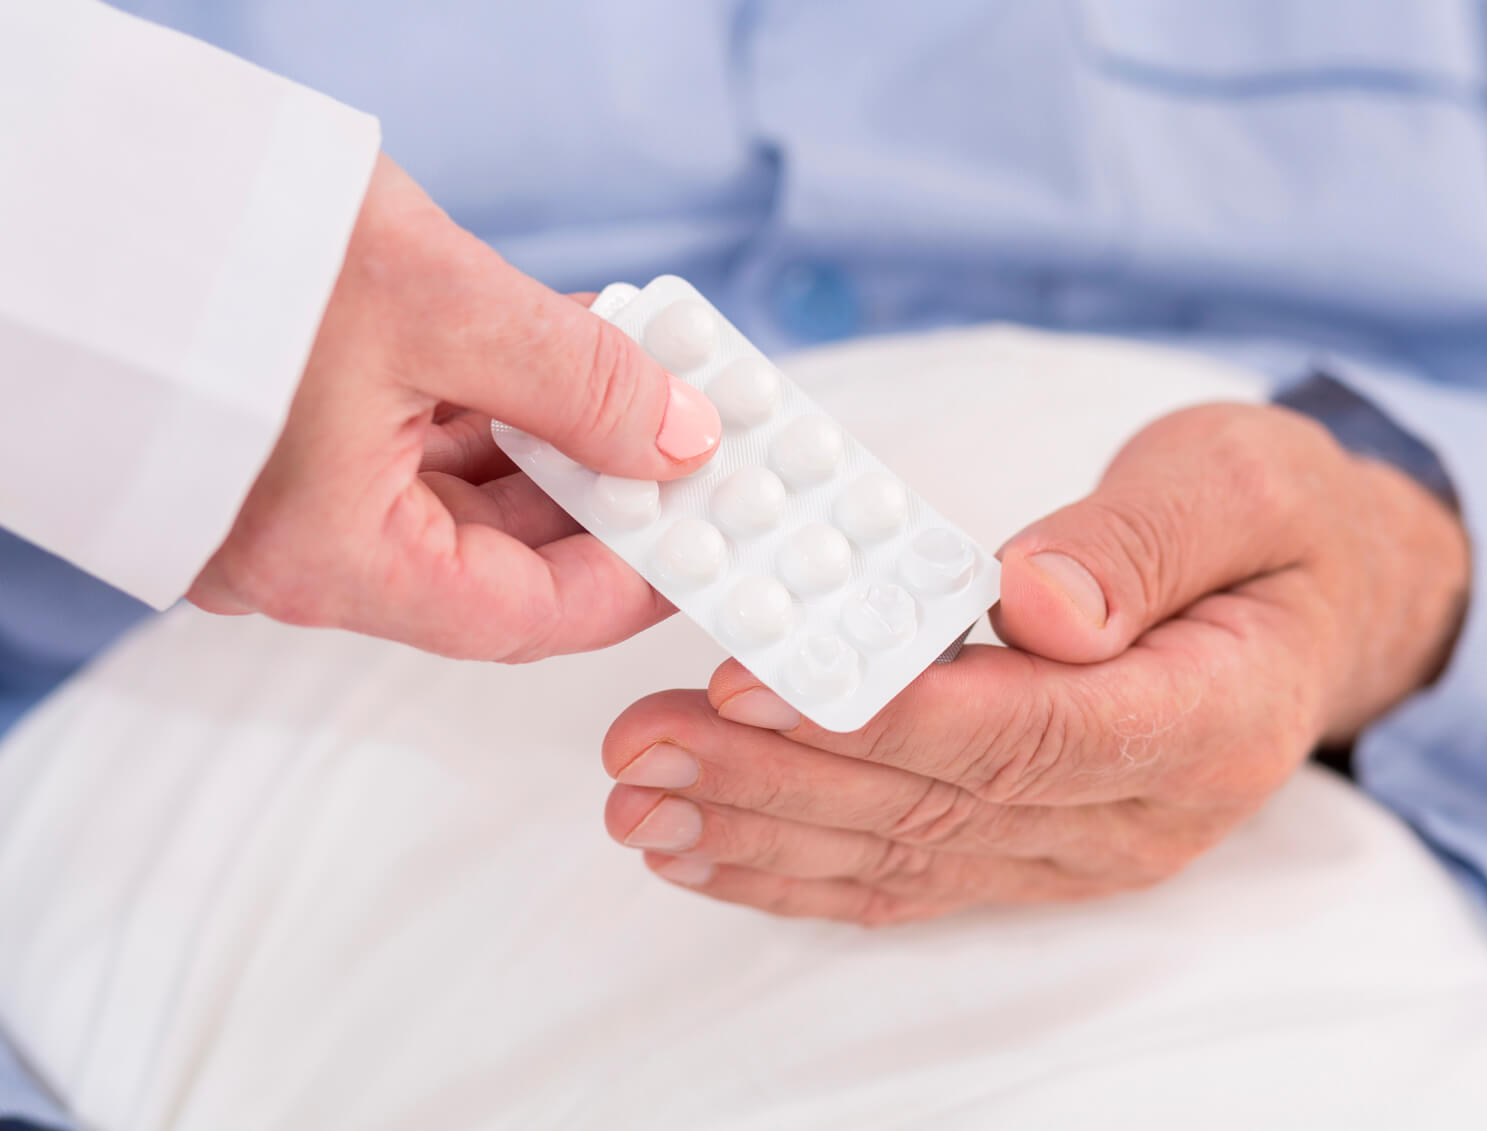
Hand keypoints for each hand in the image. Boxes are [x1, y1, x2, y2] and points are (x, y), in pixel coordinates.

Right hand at [188, 155, 720, 659]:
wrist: (54, 176)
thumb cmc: (213, 244)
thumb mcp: (439, 305)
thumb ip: (580, 380)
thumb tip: (680, 435)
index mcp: (331, 560)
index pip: (525, 617)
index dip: (635, 581)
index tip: (711, 534)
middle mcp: (300, 552)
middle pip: (496, 558)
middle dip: (603, 500)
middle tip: (690, 446)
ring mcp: (281, 499)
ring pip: (456, 498)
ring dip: (550, 447)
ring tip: (636, 386)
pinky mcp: (274, 440)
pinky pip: (406, 449)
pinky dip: (486, 413)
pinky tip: (551, 362)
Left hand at [601, 403, 1468, 923]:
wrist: (1321, 610)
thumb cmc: (1276, 529)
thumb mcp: (1238, 483)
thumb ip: (1145, 542)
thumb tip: (1039, 606)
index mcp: (1209, 718)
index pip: (1026, 734)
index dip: (884, 718)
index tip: (751, 687)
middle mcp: (1145, 812)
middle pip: (941, 807)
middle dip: (776, 780)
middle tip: (639, 748)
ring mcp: (1088, 849)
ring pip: (909, 857)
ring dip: (763, 834)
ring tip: (636, 804)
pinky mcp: (1039, 852)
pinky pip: (913, 876)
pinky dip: (802, 867)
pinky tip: (707, 850)